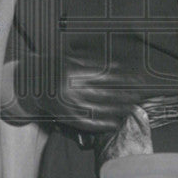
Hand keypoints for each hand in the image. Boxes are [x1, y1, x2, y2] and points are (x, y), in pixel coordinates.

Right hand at [13, 47, 177, 134]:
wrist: (30, 82)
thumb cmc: (54, 65)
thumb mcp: (71, 55)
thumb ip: (93, 58)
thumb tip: (120, 61)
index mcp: (72, 69)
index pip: (106, 75)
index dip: (126, 77)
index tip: (141, 78)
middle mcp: (71, 88)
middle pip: (107, 92)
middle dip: (129, 94)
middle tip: (146, 94)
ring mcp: (69, 105)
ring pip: (101, 109)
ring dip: (122, 109)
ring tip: (138, 107)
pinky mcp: (67, 118)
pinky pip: (90, 122)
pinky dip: (106, 123)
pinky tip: (119, 121)